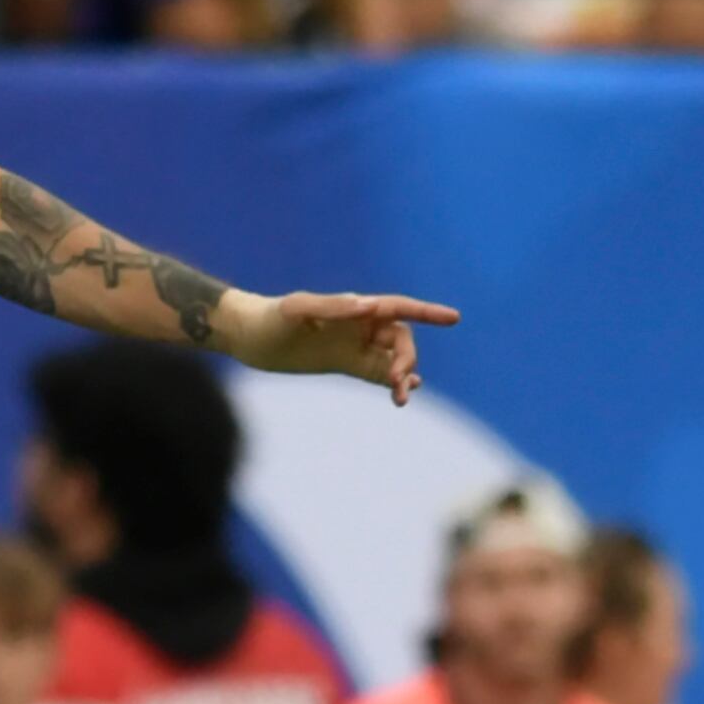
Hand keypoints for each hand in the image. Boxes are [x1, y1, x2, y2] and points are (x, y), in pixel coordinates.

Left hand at [220, 290, 461, 406]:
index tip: (454, 317)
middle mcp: (360, 324)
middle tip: (396, 380)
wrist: (249, 337)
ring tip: (400, 398)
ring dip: (402, 376)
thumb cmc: (271, 318)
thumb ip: (332, 307)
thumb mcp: (297, 310)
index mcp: (354, 307)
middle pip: (400, 339)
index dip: (427, 312)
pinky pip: (379, 372)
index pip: (399, 308)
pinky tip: (401, 394)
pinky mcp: (346, 363)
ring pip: (393, 359)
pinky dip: (394, 382)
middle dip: (406, 359)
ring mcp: (355, 345)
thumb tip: (368, 305)